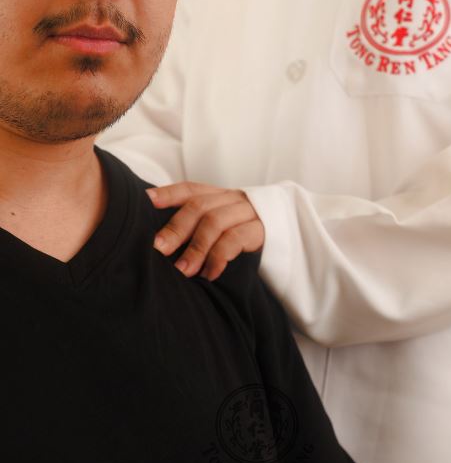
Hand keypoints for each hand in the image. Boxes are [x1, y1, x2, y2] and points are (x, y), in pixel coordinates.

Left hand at [146, 181, 264, 280]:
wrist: (292, 236)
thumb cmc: (244, 235)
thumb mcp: (222, 226)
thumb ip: (199, 228)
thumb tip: (161, 246)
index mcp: (218, 195)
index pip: (189, 189)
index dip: (167, 193)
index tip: (146, 200)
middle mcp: (232, 199)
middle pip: (199, 206)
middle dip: (176, 227)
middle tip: (159, 249)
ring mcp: (248, 212)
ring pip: (215, 221)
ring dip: (196, 247)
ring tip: (183, 270)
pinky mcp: (262, 230)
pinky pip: (236, 239)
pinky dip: (219, 257)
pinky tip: (209, 274)